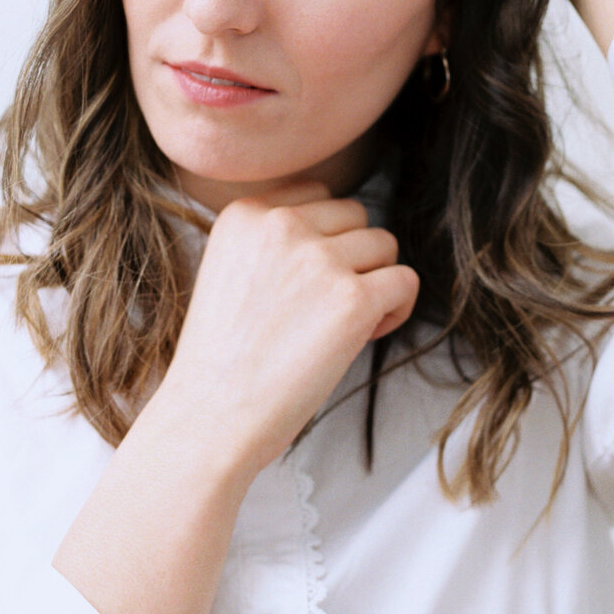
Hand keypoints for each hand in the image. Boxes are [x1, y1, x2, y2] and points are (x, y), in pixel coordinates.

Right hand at [153, 179, 419, 475]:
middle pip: (356, 215)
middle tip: (326, 308)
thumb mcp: (230, 270)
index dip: (325, 239)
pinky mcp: (352, 299)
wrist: (208, 418)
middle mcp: (281, 224)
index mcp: (245, 213)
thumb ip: (274, 241)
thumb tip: (342, 231)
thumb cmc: (220, 360)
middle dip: (353, 257)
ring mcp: (319, 259)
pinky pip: (405, 281)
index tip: (306, 283)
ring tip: (343, 325)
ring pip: (384, 244)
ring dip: (375, 281)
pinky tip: (365, 336)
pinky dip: (396, 309)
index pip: (319, 195)